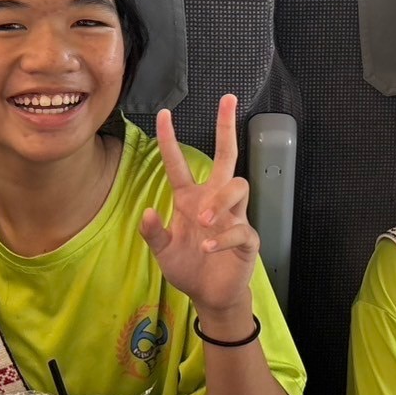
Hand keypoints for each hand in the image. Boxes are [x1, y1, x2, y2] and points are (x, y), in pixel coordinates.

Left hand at [140, 94, 258, 321]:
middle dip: (226, 126)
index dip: (170, 139)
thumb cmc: (188, 267)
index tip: (164, 113)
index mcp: (191, 198)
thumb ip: (154, 233)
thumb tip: (149, 212)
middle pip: (226, 155)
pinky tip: (208, 248)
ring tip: (202, 222)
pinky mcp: (246, 239)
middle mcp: (214, 201)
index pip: (179, 163)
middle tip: (228, 98)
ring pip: (237, 187)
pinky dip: (222, 237)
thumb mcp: (163, 251)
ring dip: (219, 201)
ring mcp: (234, 217)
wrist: (210, 296)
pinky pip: (240, 229)